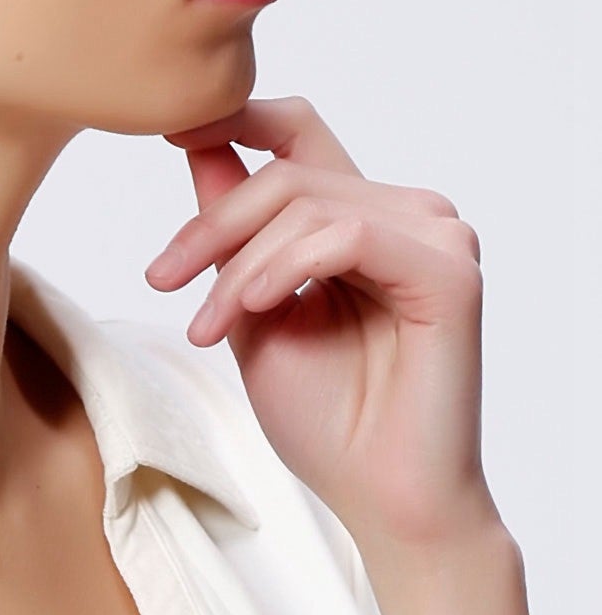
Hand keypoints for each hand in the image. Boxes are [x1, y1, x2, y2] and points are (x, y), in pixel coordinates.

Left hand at [146, 95, 498, 547]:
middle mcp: (405, 214)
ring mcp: (436, 237)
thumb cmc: (324, 413)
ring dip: (240, 265)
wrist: (378, 498)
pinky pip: (346, 235)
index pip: (295, 129)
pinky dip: (287, 267)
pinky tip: (256, 309)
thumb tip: (194, 135)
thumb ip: (231, 218)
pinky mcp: (450, 272)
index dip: (233, 116)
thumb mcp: (249, 297)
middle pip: (284, 172)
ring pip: (306, 203)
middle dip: (211, 227)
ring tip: (208, 326)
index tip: (168, 132)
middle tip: (164, 281)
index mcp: (360, 214)